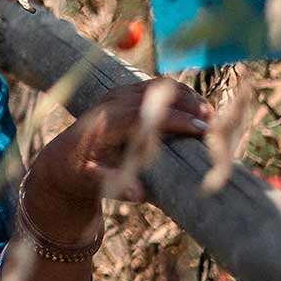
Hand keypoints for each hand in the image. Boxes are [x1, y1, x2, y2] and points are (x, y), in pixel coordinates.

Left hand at [24, 79, 209, 223]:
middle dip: (190, 105)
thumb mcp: (91, 183)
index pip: (145, 114)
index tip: (203, 130)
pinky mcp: (126, 92)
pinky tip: (199, 111)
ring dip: (189, 98)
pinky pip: (159, 86)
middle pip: (158, 92)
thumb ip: (114, 186)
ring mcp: (119, 93)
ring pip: (161, 85)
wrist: (62, 160)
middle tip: (218, 124)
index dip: (176, 120)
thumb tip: (139, 194)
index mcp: (105, 122)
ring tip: (213, 118)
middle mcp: (111, 102)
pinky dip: (182, 96)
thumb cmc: (79, 175)